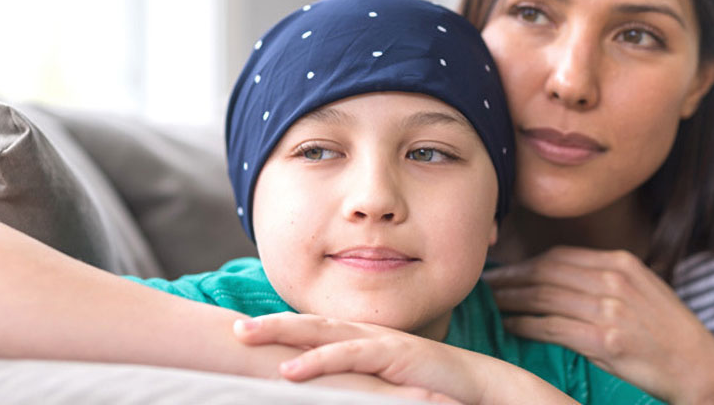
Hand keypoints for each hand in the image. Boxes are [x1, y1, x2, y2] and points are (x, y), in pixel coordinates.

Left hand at [234, 312, 575, 404]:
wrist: (479, 387)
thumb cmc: (431, 388)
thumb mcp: (387, 385)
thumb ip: (360, 383)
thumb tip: (330, 391)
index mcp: (364, 340)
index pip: (316, 329)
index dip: (282, 328)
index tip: (249, 332)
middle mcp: (368, 334)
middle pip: (311, 323)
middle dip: (271, 324)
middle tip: (234, 329)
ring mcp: (380, 342)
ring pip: (322, 331)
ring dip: (282, 332)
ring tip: (247, 336)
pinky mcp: (394, 356)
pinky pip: (349, 355)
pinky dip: (317, 360)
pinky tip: (289, 370)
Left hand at [483, 246, 713, 404]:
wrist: (699, 367)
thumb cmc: (667, 331)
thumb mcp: (641, 289)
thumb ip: (602, 277)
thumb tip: (555, 276)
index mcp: (620, 262)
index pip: (557, 256)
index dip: (524, 264)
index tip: (503, 271)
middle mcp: (613, 280)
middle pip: (544, 273)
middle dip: (510, 280)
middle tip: (485, 286)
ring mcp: (609, 309)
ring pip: (542, 298)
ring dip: (511, 301)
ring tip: (492, 305)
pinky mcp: (604, 340)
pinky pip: (551, 328)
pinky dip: (525, 326)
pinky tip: (510, 327)